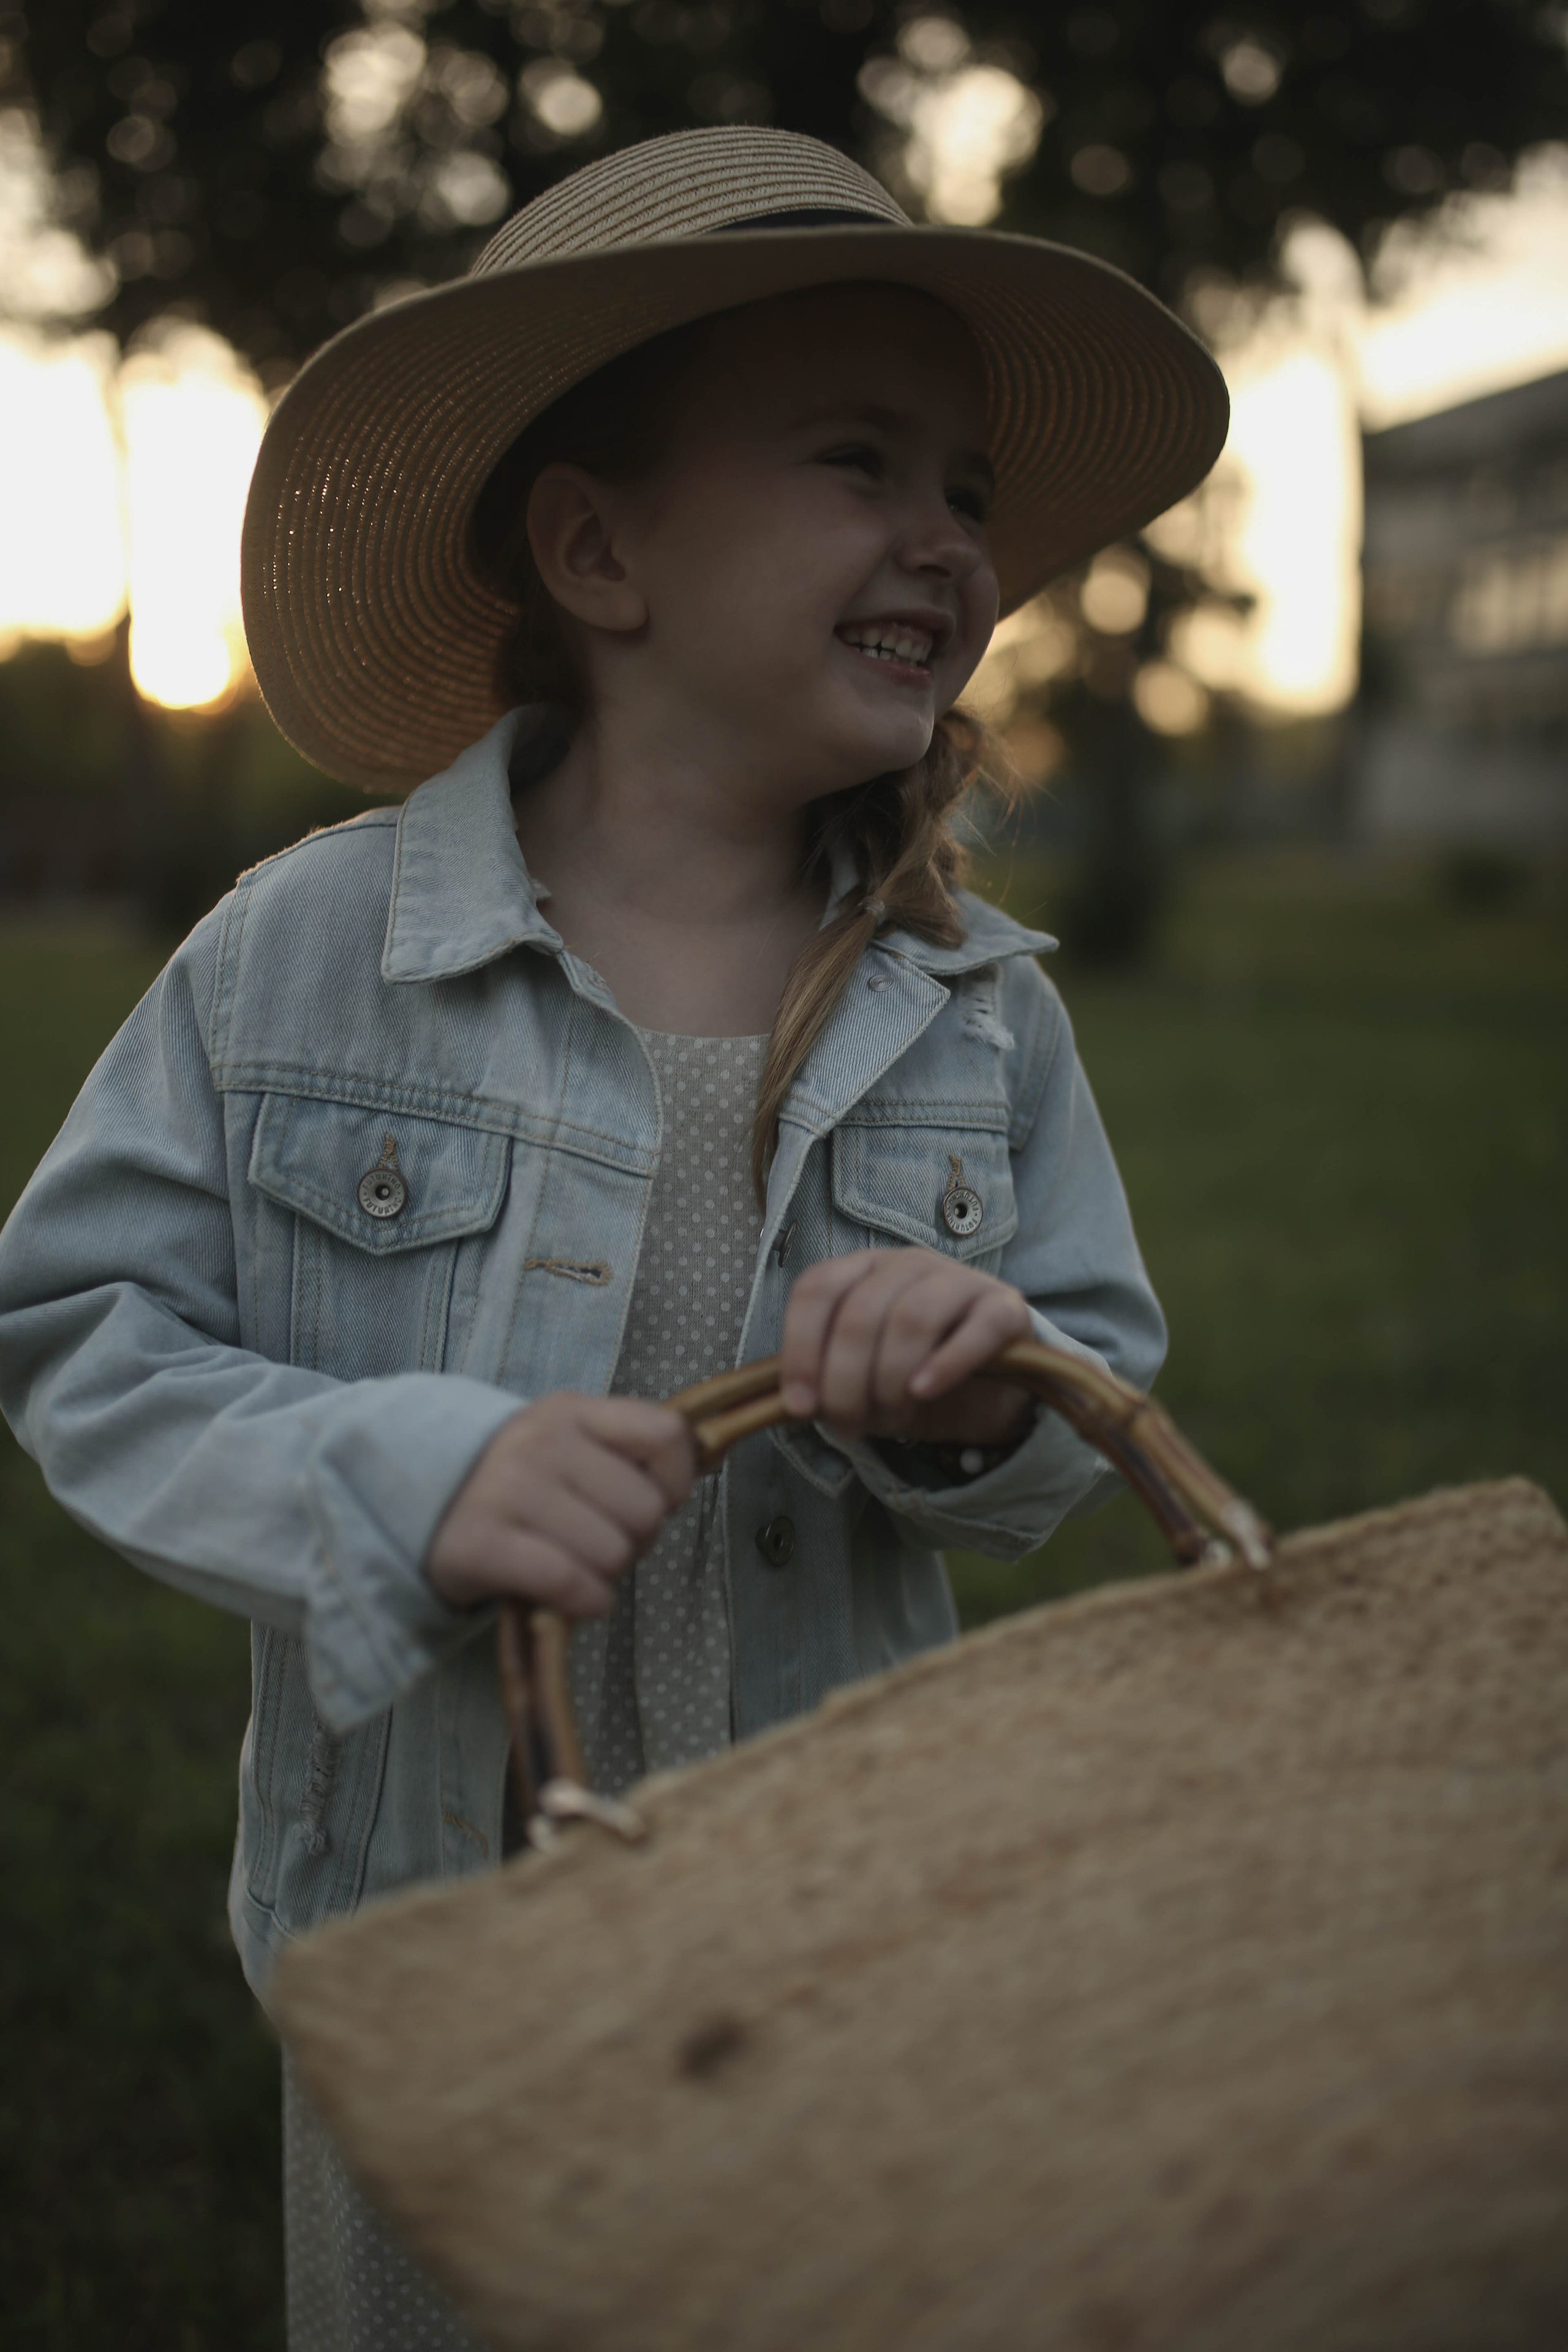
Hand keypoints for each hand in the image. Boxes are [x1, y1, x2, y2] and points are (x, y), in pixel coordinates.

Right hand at [424, 1393, 695, 1613]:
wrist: (421, 1504)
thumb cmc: (518, 1481)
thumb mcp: (572, 1443)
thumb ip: (633, 1449)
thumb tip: (718, 1451)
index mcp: (570, 1410)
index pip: (666, 1435)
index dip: (676, 1479)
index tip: (653, 1500)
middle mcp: (539, 1443)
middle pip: (644, 1509)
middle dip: (635, 1539)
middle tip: (601, 1542)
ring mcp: (506, 1491)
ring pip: (612, 1552)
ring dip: (606, 1574)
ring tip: (575, 1563)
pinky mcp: (480, 1545)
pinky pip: (570, 1583)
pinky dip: (586, 1602)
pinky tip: (573, 1597)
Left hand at [780, 1248, 1034, 1448]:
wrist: (990, 1389)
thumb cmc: (913, 1376)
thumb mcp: (861, 1382)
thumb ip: (828, 1383)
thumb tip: (800, 1403)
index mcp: (863, 1270)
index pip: (817, 1290)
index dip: (801, 1349)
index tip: (800, 1405)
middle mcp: (907, 1263)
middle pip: (861, 1314)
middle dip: (846, 1382)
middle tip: (848, 1425)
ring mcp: (958, 1279)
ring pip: (912, 1318)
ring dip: (891, 1379)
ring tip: (893, 1416)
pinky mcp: (1005, 1306)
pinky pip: (978, 1328)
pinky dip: (948, 1363)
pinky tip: (926, 1391)